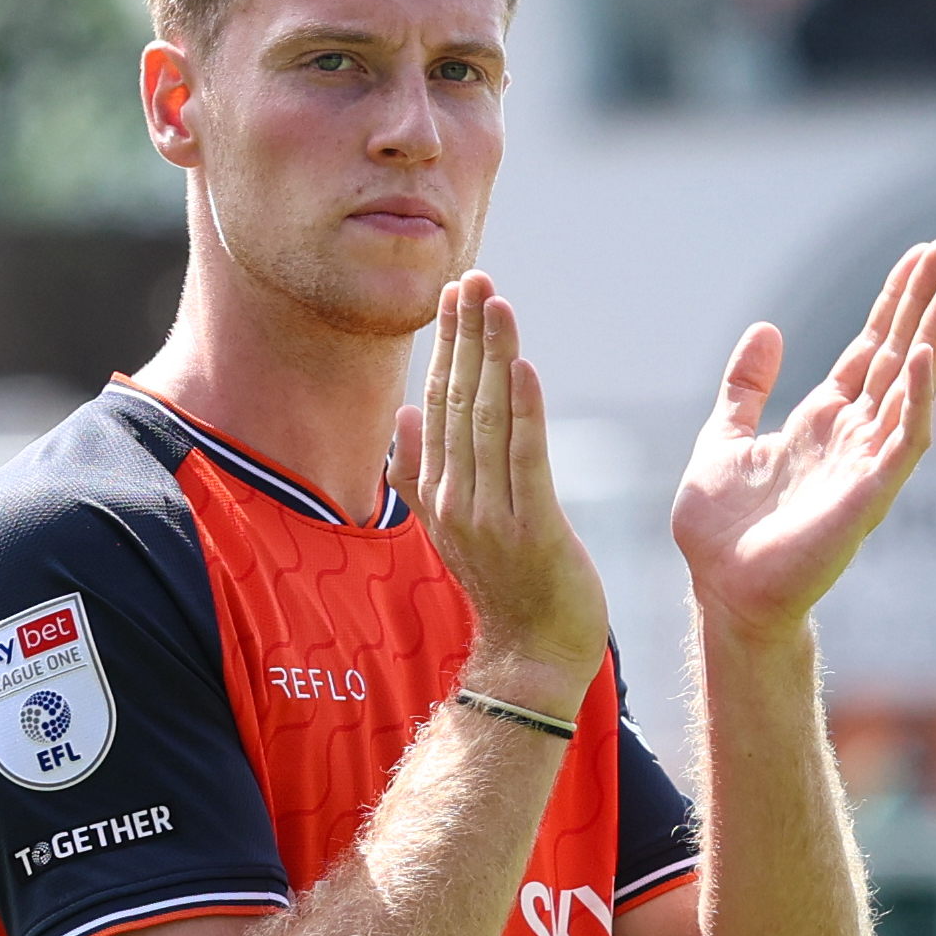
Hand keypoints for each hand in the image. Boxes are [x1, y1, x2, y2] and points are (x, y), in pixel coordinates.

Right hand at [393, 273, 606, 718]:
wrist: (531, 659)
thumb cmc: (505, 588)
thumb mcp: (454, 527)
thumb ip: (420, 473)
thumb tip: (402, 415)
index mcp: (438, 494)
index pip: (438, 404)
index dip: (446, 346)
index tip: (454, 295)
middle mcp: (456, 500)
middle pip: (457, 401)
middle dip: (464, 335)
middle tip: (471, 277)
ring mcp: (491, 516)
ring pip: (488, 420)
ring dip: (492, 356)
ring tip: (496, 302)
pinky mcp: (533, 529)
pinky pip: (526, 459)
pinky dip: (523, 410)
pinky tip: (523, 366)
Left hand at [670, 240, 935, 648]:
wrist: (721, 591)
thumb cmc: (722, 533)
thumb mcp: (722, 440)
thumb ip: (745, 389)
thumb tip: (766, 330)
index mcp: (821, 421)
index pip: (869, 350)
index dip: (892, 303)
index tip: (918, 257)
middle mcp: (852, 437)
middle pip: (896, 355)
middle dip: (920, 303)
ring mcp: (864, 465)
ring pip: (910, 389)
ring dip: (931, 337)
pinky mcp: (866, 497)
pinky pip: (900, 442)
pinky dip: (913, 400)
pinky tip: (920, 358)